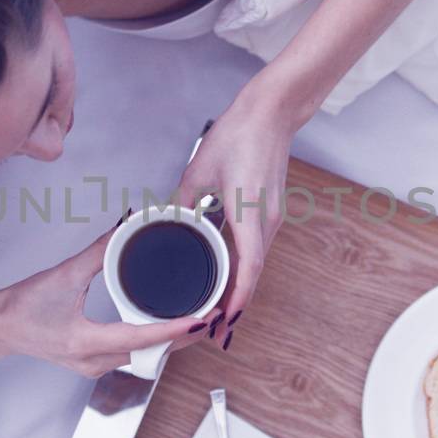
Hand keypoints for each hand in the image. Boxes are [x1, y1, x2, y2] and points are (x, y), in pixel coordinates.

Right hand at [0, 217, 219, 376]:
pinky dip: (153, 342)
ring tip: (198, 321)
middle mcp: (94, 362)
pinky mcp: (92, 363)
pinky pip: (132, 356)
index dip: (177, 329)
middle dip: (185, 337)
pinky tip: (166, 328)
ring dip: (171, 342)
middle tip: (213, 317)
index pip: (143, 338)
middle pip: (151, 353)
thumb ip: (99, 252)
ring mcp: (94, 367)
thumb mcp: (63, 275)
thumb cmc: (22, 306)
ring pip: (144, 358)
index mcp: (87, 342)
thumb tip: (127, 226)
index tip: (202, 319)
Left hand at [176, 92, 298, 333]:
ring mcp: (272, 217)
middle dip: (235, 300)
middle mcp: (267, 221)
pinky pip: (258, 246)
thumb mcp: (198, 170)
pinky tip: (228, 270)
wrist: (271, 113)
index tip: (224, 321)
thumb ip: (182, 201)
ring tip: (217, 304)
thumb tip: (166, 222)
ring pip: (256, 261)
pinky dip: (244, 264)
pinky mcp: (270, 210)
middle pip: (252, 272)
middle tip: (213, 324)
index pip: (248, 269)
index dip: (237, 299)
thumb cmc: (239, 136)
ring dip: (240, 283)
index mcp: (249, 215)